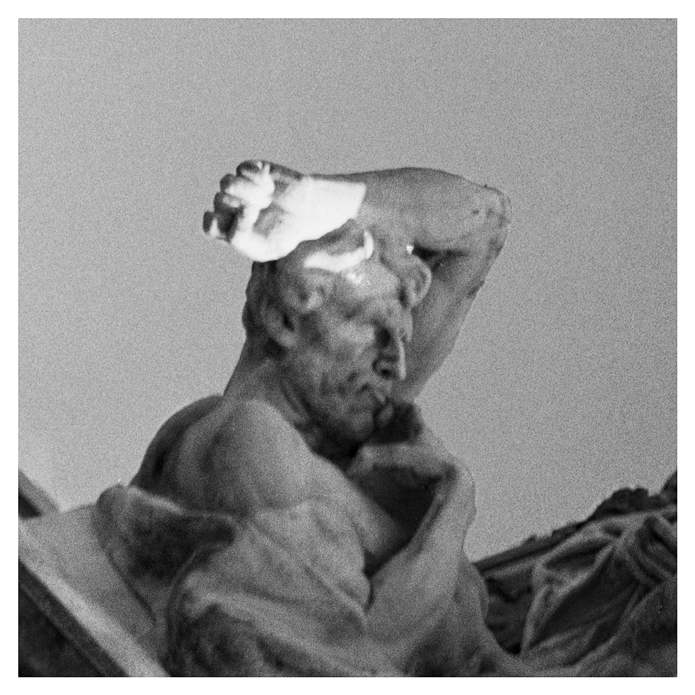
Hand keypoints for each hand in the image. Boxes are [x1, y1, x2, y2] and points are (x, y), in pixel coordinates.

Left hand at [203, 160, 365, 261]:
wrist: (309, 212)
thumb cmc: (285, 234)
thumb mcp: (264, 249)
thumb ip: (240, 239)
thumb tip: (237, 212)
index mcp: (230, 228)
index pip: (210, 224)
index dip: (215, 221)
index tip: (231, 221)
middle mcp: (231, 206)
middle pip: (219, 201)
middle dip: (240, 207)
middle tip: (261, 211)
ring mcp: (240, 186)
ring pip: (226, 183)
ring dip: (247, 192)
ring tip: (266, 199)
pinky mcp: (252, 169)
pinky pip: (243, 169)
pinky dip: (257, 179)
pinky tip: (270, 186)